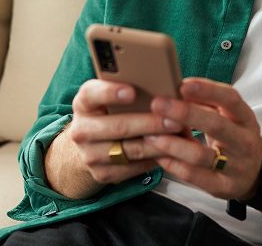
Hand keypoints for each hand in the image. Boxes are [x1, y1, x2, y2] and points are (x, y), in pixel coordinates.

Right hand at [60, 78, 187, 186]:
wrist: (91, 144)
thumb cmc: (109, 112)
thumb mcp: (110, 96)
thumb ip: (129, 89)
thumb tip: (162, 88)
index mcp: (83, 103)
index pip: (92, 94)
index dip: (111, 93)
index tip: (132, 91)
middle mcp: (82, 130)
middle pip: (119, 126)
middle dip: (151, 123)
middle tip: (175, 119)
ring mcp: (90, 155)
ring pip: (131, 150)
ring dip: (159, 143)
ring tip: (180, 136)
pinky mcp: (102, 174)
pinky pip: (135, 167)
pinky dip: (156, 159)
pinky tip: (171, 150)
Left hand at [143, 77, 261, 200]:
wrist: (256, 173)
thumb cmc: (233, 136)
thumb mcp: (228, 117)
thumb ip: (206, 103)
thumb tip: (175, 89)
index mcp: (245, 118)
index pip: (230, 99)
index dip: (208, 90)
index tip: (183, 84)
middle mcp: (244, 141)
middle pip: (216, 125)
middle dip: (185, 113)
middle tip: (157, 104)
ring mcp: (236, 167)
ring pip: (201, 155)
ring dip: (173, 144)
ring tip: (151, 134)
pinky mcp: (224, 187)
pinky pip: (195, 177)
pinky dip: (174, 165)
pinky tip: (158, 155)